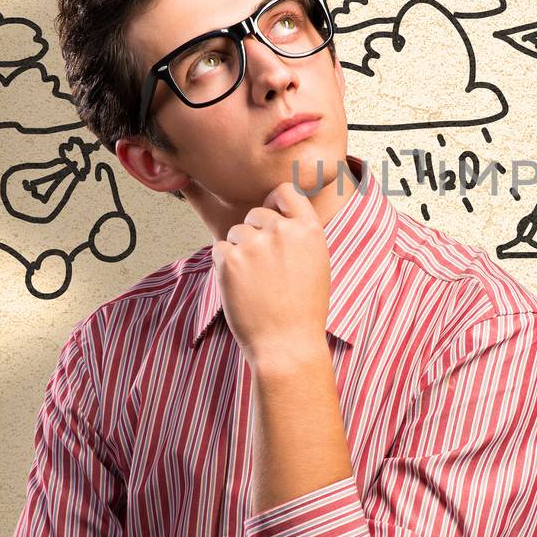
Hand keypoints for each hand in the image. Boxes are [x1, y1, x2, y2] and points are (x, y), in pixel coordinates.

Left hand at [212, 181, 330, 363]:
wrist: (287, 345)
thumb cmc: (304, 310)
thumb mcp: (317, 264)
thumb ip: (299, 236)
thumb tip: (278, 216)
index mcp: (309, 230)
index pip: (285, 191)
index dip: (275, 203)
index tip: (272, 217)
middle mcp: (282, 231)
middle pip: (256, 214)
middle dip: (255, 234)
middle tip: (263, 267)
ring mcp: (254, 244)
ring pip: (235, 233)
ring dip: (239, 252)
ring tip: (254, 282)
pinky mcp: (230, 260)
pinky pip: (219, 249)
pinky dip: (225, 266)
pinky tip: (241, 288)